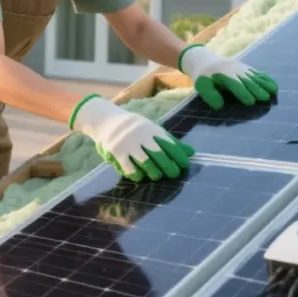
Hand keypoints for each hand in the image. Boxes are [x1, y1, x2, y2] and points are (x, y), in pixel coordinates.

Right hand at [71, 94, 194, 182]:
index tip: (183, 165)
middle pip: (159, 154)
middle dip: (169, 167)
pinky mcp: (116, 152)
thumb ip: (170, 141)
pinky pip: (129, 168)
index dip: (178, 156)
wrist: (106, 120)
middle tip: (173, 174)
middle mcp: (139, 135)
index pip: (168, 143)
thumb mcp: (152, 129)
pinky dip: (137, 175)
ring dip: (154, 173)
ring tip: (157, 176)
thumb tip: (192, 152)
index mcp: (150, 128)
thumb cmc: (135, 128)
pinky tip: (141, 176)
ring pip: (146, 163)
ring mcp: (127, 144)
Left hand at [178, 44, 278, 109]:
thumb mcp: (202, 86)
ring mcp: (242, 69)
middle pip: (247, 81)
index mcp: (223, 75)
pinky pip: (258, 74)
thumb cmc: (205, 77)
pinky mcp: (247, 69)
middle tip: (265, 99)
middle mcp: (235, 71)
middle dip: (256, 90)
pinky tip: (274, 86)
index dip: (243, 93)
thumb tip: (219, 106)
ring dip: (264, 85)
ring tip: (274, 92)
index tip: (250, 102)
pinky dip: (266, 80)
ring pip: (255, 77)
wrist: (206, 61)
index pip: (235, 84)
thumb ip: (210, 95)